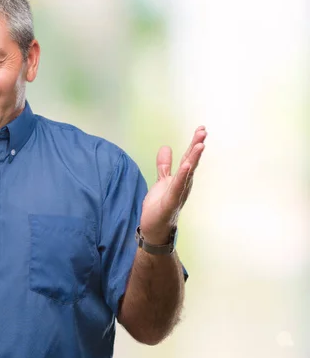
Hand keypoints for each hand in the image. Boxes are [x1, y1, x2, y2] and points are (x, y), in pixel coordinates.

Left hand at [140, 126, 206, 243]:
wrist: (154, 229)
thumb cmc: (160, 206)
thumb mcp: (161, 181)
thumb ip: (164, 166)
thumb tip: (166, 147)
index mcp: (181, 179)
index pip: (189, 158)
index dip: (194, 143)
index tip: (201, 129)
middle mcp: (183, 185)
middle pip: (191, 162)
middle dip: (196, 146)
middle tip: (203, 131)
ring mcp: (178, 193)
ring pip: (187, 173)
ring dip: (193, 159)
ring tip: (199, 144)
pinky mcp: (170, 202)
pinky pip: (177, 187)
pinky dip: (183, 176)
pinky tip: (187, 165)